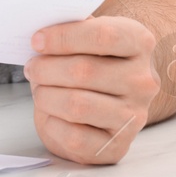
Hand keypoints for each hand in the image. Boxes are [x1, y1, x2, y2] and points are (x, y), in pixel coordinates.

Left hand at [24, 15, 158, 164]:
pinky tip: (52, 115)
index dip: (64, 37)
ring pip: (76, 104)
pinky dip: (52, 124)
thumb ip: (68, 30)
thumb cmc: (87, 66)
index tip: (36, 41)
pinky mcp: (116, 146)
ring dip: (46, 95)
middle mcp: (143, 80)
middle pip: (83, 71)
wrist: (101, 108)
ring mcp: (134, 116)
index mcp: (139, 43)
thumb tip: (41, 34)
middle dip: (45, 69)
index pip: (104, 35)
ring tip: (40, 90)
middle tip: (32, 68)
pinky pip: (73, 135)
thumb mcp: (83, 41)